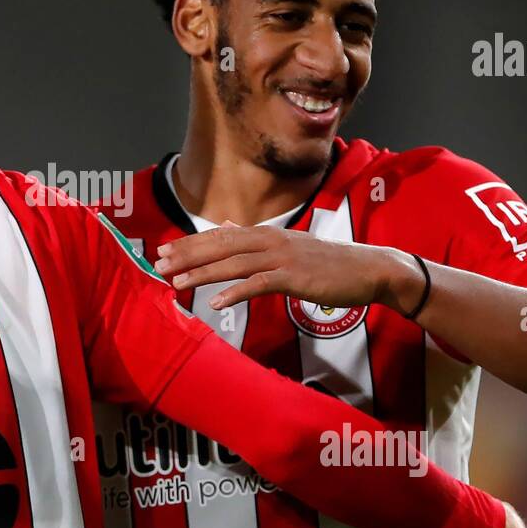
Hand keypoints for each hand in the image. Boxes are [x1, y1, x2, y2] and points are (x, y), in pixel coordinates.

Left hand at [153, 225, 413, 311]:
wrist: (368, 269)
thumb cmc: (327, 262)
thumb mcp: (288, 245)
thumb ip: (255, 238)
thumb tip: (227, 225)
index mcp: (266, 234)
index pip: (219, 236)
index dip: (190, 243)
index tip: (164, 251)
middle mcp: (270, 241)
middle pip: (220, 246)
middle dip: (187, 255)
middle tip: (159, 264)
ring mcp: (282, 258)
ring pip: (233, 264)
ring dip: (202, 273)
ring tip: (176, 282)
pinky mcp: (295, 278)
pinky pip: (259, 284)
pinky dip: (235, 292)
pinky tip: (215, 302)